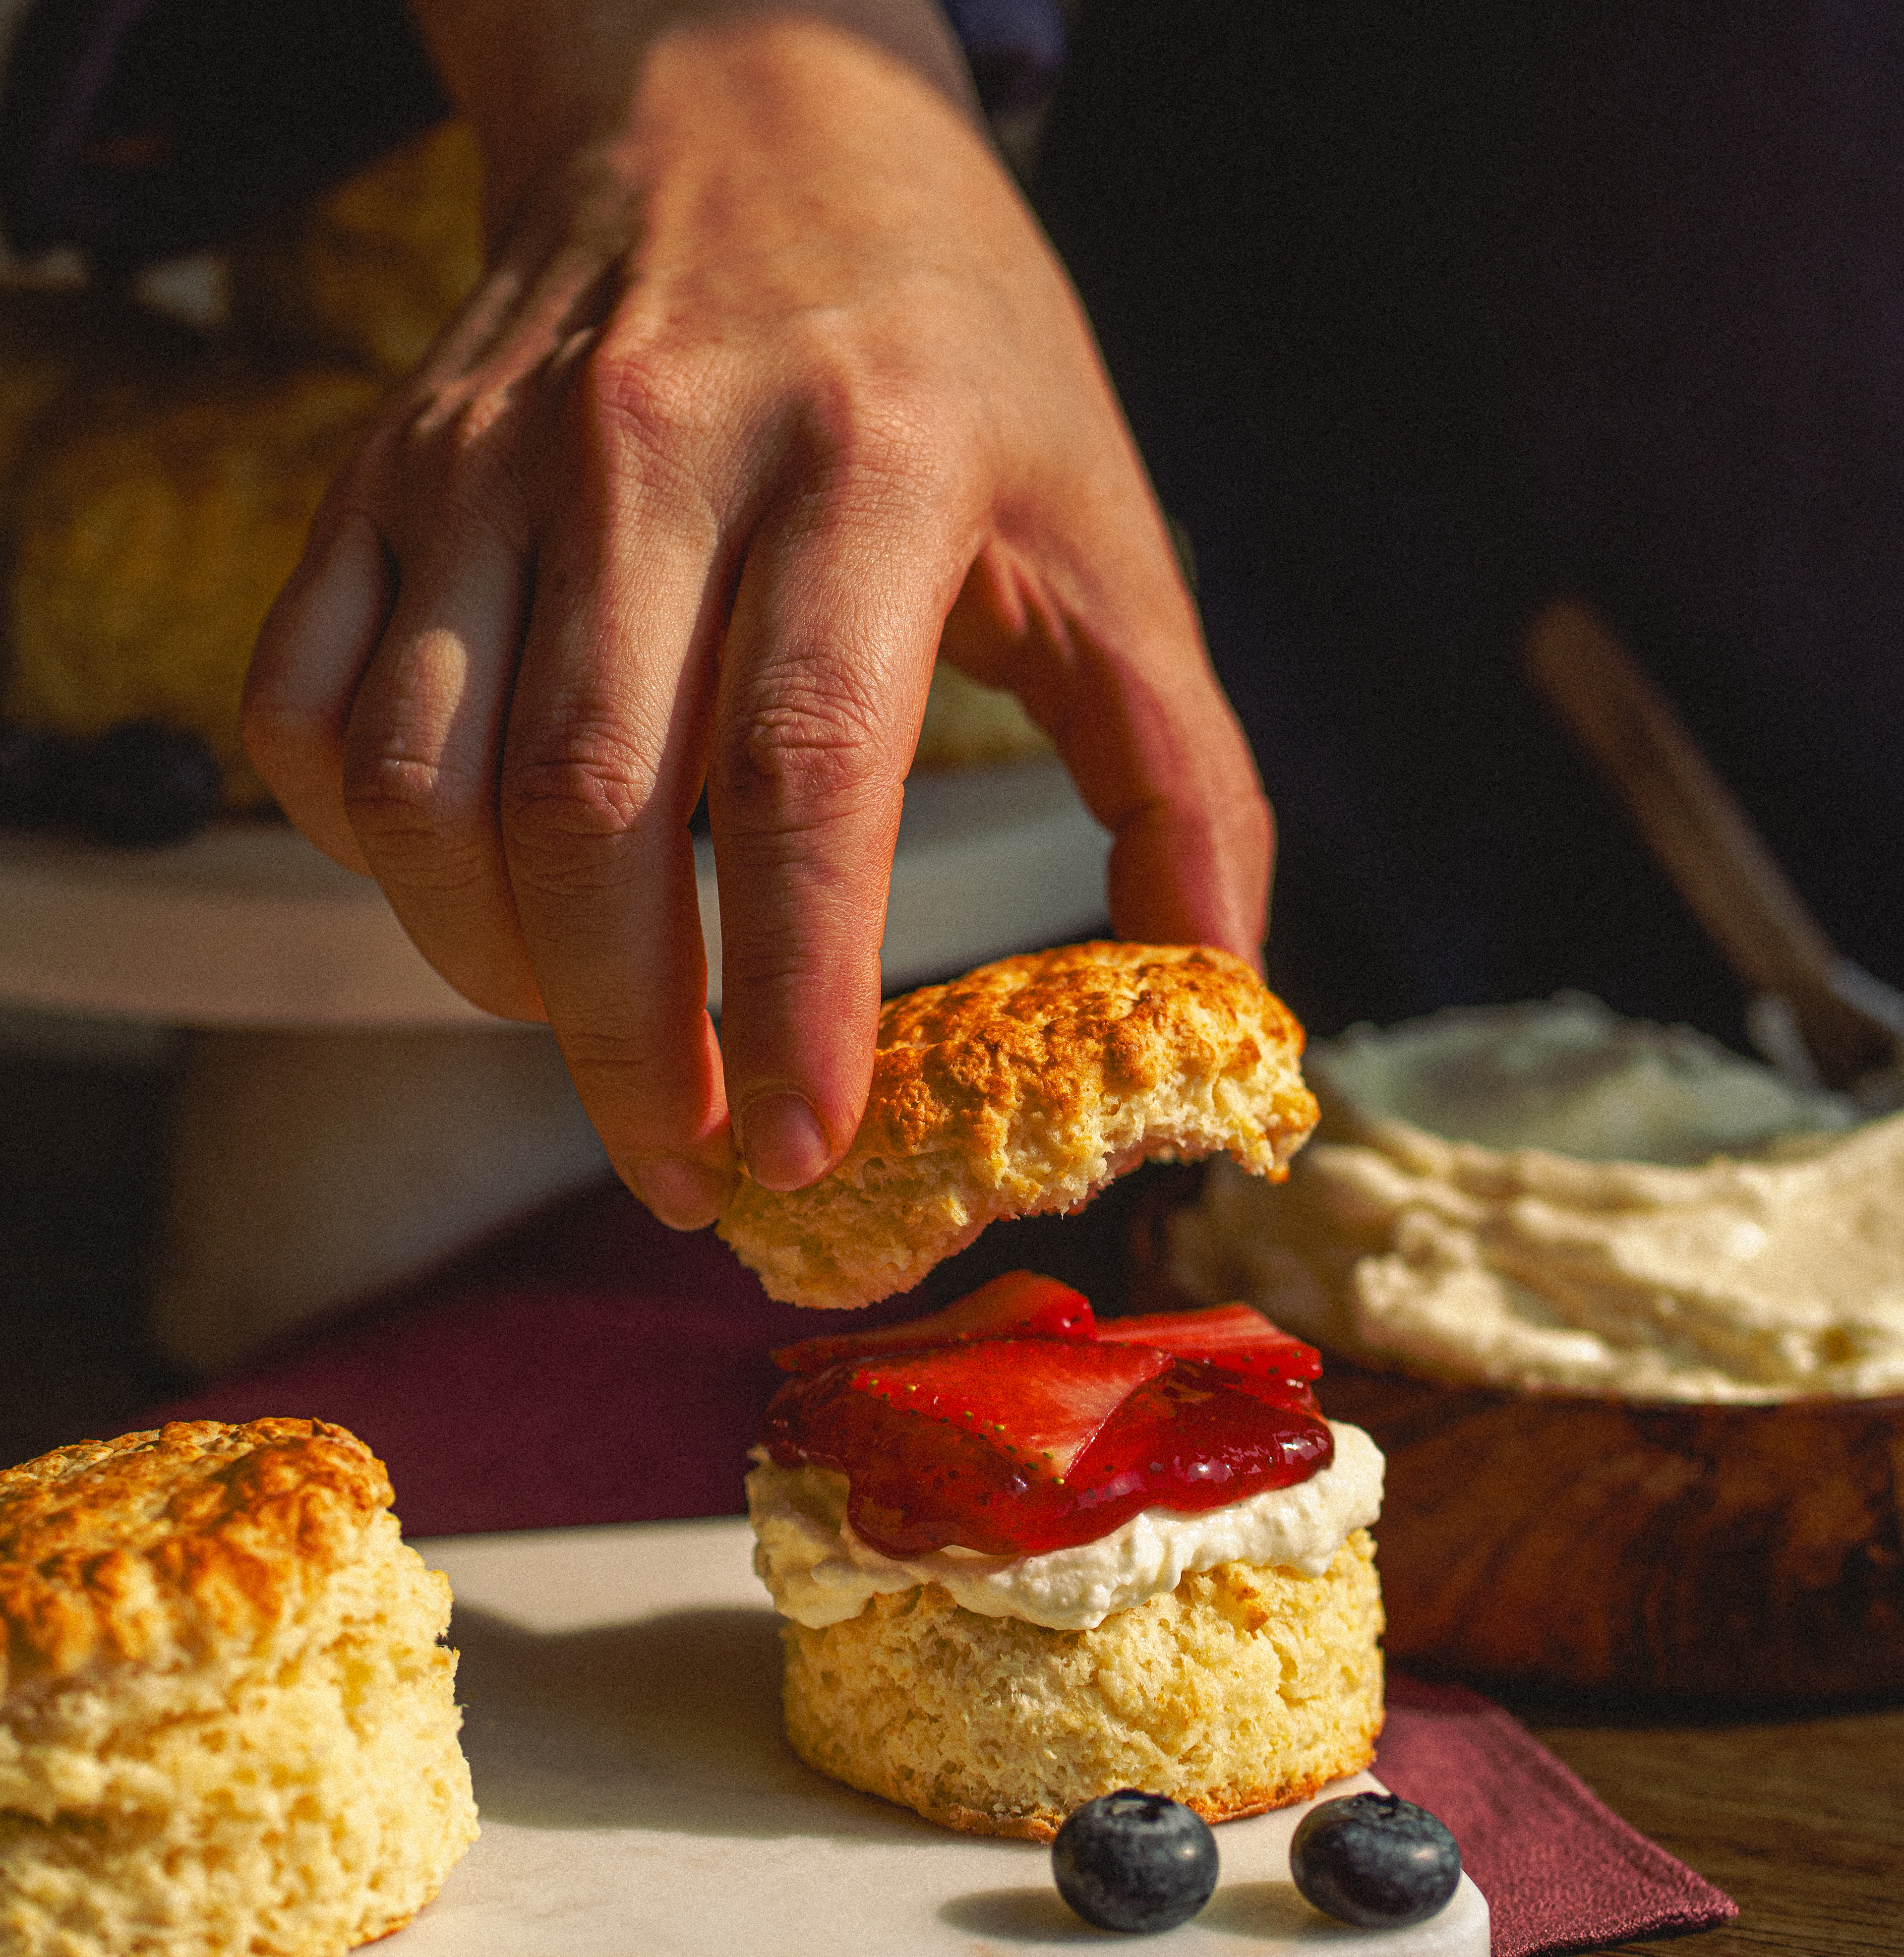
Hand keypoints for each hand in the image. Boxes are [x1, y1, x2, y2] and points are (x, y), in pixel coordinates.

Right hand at [242, 0, 1269, 1228]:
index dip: (794, 989)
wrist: (744, 102)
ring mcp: (484, 459)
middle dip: (629, 1045)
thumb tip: (1218, 986)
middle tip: (691, 1171)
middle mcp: (651, 452)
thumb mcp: (1108, 529)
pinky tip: (474, 889)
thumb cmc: (951, 342)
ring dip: (491, 969)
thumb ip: (1181, 767)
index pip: (805, 767)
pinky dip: (366, 850)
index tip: (806, 1149)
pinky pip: (305, 710)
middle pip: (588, 812)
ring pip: (420, 783)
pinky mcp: (378, 474)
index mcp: (871, 463)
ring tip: (596, 1034)